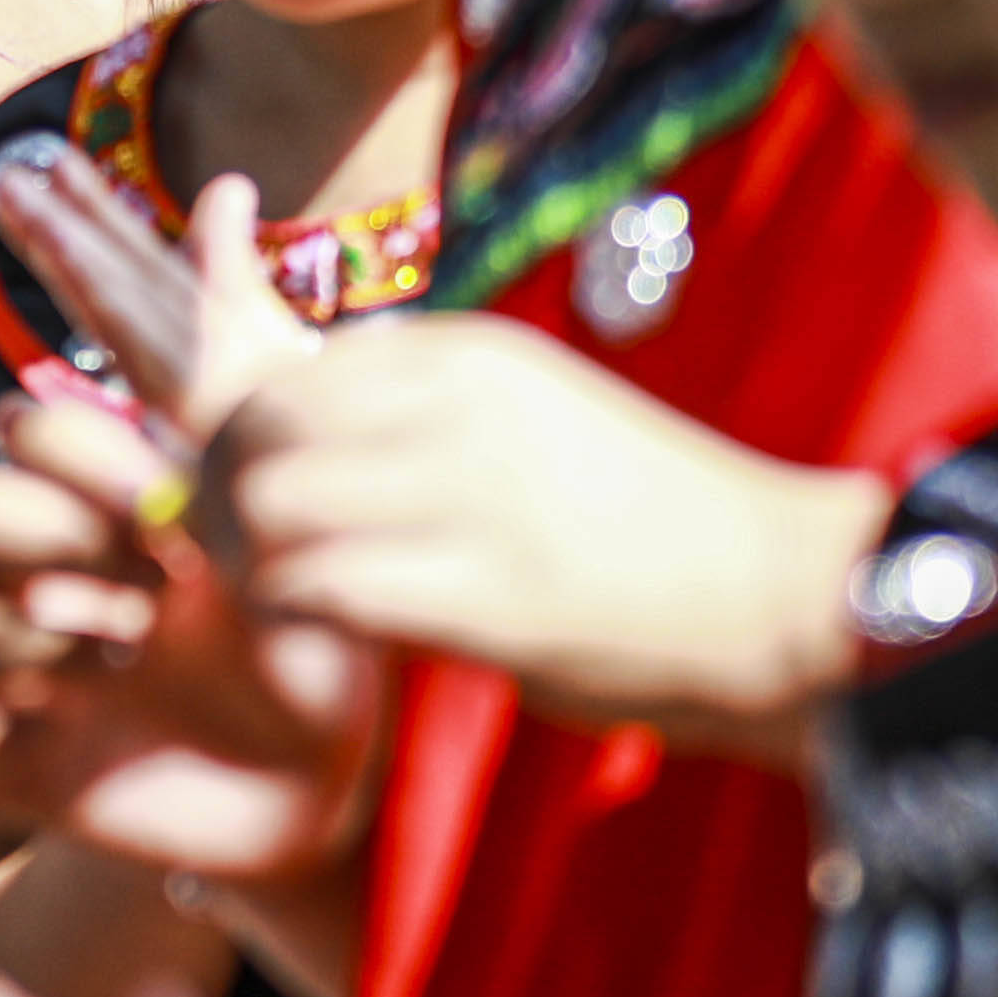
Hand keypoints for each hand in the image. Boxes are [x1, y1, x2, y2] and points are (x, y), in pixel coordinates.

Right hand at [0, 388, 383, 883]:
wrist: (323, 794)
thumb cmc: (319, 662)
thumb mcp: (302, 551)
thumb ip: (243, 455)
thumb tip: (226, 293)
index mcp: (111, 508)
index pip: (29, 430)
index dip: (77, 453)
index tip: (164, 510)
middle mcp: (54, 577)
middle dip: (43, 538)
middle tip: (141, 590)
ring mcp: (24, 670)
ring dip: (12, 640)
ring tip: (111, 669)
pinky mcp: (11, 766)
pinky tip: (73, 738)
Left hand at [191, 316, 883, 756]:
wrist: (781, 595)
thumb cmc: (651, 524)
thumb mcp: (534, 418)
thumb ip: (429, 415)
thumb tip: (320, 434)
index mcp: (469, 353)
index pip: (287, 371)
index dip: (242, 440)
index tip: (245, 498)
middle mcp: (460, 405)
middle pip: (255, 425)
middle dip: (216, 496)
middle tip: (231, 558)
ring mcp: (472, 494)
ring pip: (269, 500)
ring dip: (245, 561)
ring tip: (274, 604)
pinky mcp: (484, 592)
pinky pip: (322, 585)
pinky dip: (292, 618)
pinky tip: (319, 643)